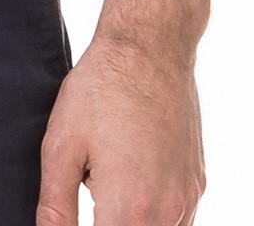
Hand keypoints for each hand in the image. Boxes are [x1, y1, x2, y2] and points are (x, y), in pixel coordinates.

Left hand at [35, 31, 205, 224]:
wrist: (151, 46)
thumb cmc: (101, 89)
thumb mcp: (61, 145)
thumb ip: (55, 205)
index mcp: (129, 209)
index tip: (81, 211)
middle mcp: (166, 212)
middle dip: (108, 222)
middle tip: (93, 188)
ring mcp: (188, 199)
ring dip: (131, 221)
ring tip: (109, 183)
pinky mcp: (198, 184)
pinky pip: (178, 221)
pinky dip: (154, 216)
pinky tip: (132, 182)